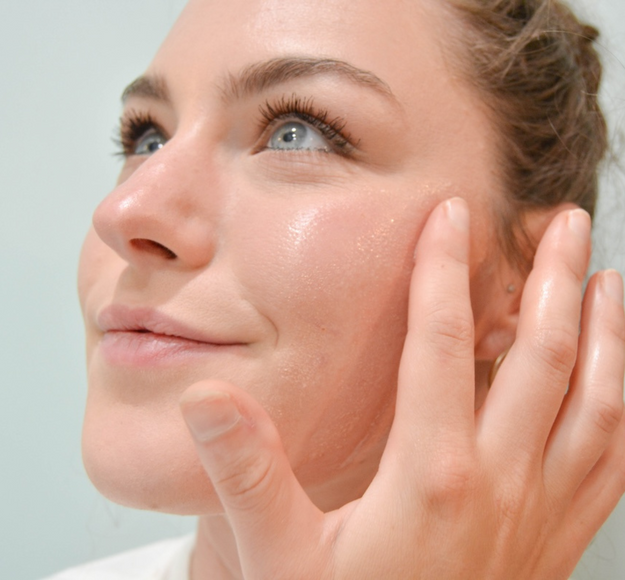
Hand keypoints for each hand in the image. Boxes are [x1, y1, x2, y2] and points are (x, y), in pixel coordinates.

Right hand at [180, 198, 624, 578]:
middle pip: (540, 359)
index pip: (439, 345)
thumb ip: (249, 473)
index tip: (449, 215)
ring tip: (605, 282)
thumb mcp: (278, 555)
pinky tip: (618, 381)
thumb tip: (211, 398)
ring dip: (604, 336)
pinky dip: (619, 409)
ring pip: (595, 405)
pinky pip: (608, 465)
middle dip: (553, 280)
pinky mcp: (553, 542)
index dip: (441, 271)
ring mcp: (537, 515)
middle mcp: (498, 486)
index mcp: (431, 477)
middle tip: (563, 222)